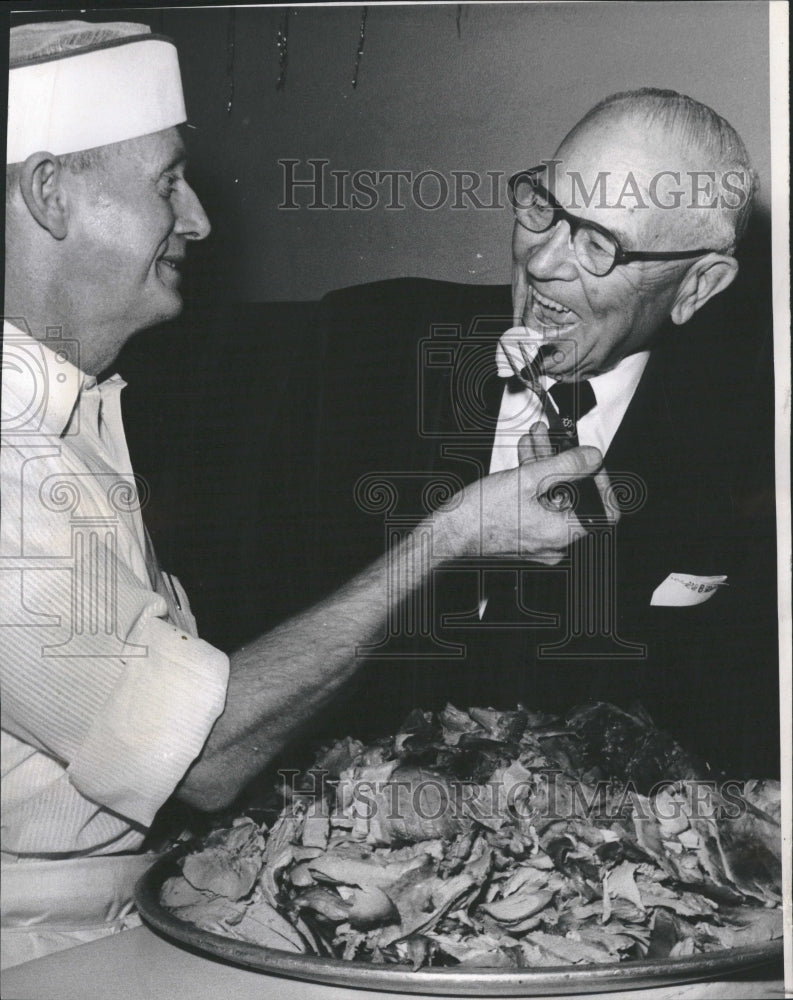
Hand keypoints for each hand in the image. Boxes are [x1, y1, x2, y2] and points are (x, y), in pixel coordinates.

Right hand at [433, 440, 605, 565]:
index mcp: (563, 533)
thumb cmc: (480, 517)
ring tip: (536, 440)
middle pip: (575, 498)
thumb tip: (592, 457)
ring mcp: (540, 540)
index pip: (605, 512)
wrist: (449, 534)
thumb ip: (566, 465)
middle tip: (556, 441)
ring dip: (546, 466)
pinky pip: (539, 506)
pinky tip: (526, 456)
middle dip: (565, 463)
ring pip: (555, 498)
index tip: (590, 463)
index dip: (602, 482)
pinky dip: (534, 482)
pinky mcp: (525, 535)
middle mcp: (556, 542)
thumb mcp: (528, 479)